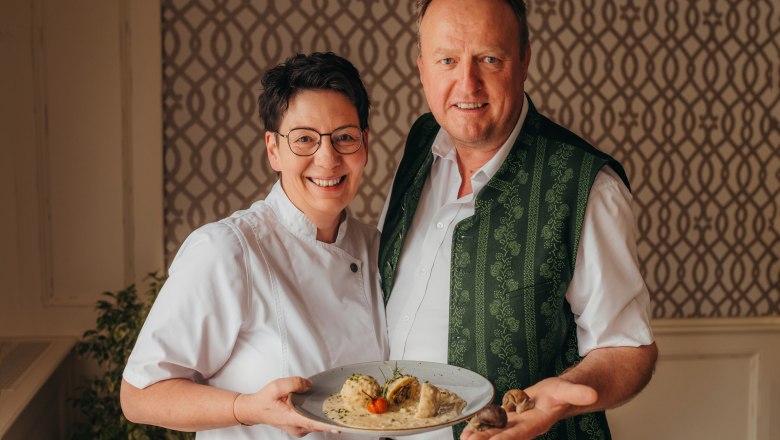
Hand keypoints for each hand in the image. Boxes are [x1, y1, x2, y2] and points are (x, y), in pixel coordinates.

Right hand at [235, 377, 334, 436]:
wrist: (254, 410)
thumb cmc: (264, 400)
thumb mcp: (277, 386)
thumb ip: (294, 383)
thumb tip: (309, 384)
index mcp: (292, 418)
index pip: (314, 423)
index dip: (328, 424)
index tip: (340, 425)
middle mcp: (297, 427)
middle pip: (319, 423)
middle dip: (330, 416)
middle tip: (343, 407)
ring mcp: (299, 429)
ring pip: (317, 423)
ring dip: (325, 415)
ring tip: (334, 404)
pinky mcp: (300, 427)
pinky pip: (313, 422)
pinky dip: (319, 415)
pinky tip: (324, 407)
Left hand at [461, 378, 596, 439]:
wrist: (559, 395)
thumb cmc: (564, 393)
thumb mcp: (569, 390)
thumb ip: (577, 393)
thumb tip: (591, 395)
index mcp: (538, 422)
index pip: (521, 432)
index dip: (507, 438)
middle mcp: (525, 426)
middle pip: (503, 435)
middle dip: (486, 439)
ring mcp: (515, 422)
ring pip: (495, 430)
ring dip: (480, 434)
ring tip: (464, 438)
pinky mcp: (509, 416)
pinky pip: (492, 422)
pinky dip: (480, 425)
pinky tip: (467, 429)